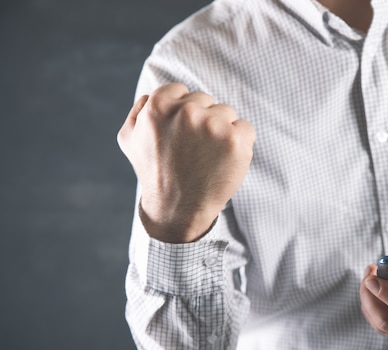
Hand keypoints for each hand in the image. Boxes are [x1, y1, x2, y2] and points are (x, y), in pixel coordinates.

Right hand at [117, 83, 254, 242]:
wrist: (178, 208)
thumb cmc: (156, 173)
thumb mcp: (130, 139)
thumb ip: (138, 110)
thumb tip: (150, 95)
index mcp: (158, 105)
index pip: (181, 91)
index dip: (182, 113)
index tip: (181, 135)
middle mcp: (186, 112)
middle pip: (206, 101)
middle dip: (202, 121)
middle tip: (193, 150)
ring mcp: (212, 126)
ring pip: (227, 113)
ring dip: (221, 131)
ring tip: (207, 156)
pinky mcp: (235, 140)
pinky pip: (246, 128)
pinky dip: (240, 143)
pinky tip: (224, 160)